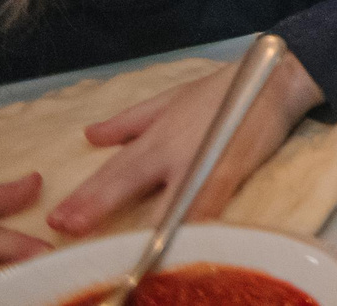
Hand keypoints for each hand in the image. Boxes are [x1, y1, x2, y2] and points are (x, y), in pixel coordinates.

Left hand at [49, 52, 323, 238]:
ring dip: (143, 232)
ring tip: (118, 254)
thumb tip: (90, 136)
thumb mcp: (172, 97)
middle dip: (100, 209)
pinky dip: (189, 232)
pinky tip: (173, 250)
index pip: (115, 170)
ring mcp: (202, 167)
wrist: (279, 80)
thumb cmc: (225, 90)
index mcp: (158, 136)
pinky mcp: (230, 177)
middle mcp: (174, 153)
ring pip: (166, 207)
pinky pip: (205, 212)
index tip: (57, 221)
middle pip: (131, 185)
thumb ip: (130, 121)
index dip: (86, 197)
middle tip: (70, 234)